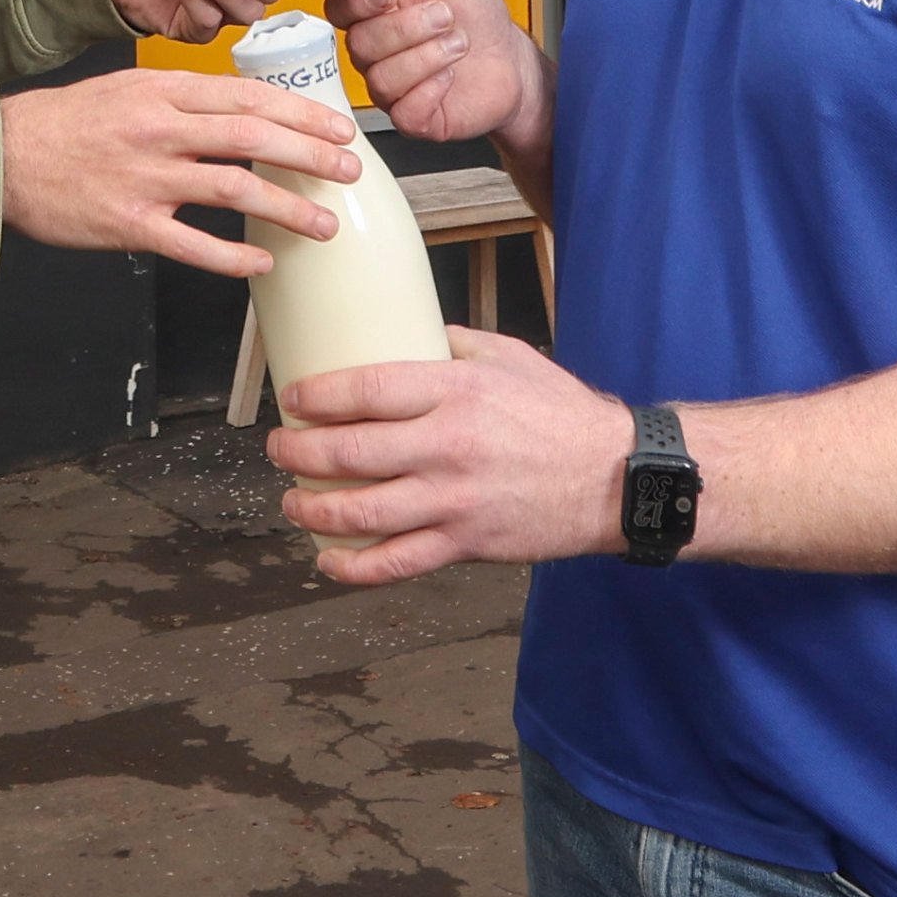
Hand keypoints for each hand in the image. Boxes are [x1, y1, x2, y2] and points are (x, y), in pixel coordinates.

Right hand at [0, 68, 351, 279]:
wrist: (2, 157)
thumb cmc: (66, 124)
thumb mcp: (127, 89)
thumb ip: (183, 99)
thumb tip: (242, 111)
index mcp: (163, 91)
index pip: (249, 97)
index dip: (302, 114)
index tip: (340, 128)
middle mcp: (160, 129)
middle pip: (254, 137)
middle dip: (312, 155)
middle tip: (350, 171)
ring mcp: (146, 177)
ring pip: (236, 188)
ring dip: (289, 207)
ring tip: (323, 223)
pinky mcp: (130, 223)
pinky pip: (194, 244)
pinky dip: (234, 258)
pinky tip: (262, 264)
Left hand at [268, 328, 630, 583]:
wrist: (615, 478)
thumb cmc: (561, 413)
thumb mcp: (508, 356)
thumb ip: (452, 343)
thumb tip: (408, 328)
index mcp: (455, 390)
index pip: (363, 389)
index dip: (314, 396)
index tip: (292, 399)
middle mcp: (447, 445)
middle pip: (346, 452)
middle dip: (296, 453)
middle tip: (280, 448)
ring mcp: (454, 500)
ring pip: (360, 513)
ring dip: (311, 509)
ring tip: (293, 500)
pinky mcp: (466, 543)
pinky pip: (395, 563)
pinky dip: (351, 568)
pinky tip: (327, 561)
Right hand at [325, 0, 547, 151]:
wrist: (512, 62)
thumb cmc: (478, 18)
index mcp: (376, 13)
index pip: (339, 7)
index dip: (360, 2)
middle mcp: (377, 52)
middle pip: (361, 43)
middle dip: (410, 27)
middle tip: (447, 16)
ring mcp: (392, 88)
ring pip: (381, 78)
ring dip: (427, 56)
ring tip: (457, 44)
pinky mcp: (413, 118)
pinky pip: (404, 110)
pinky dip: (432, 88)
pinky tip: (451, 76)